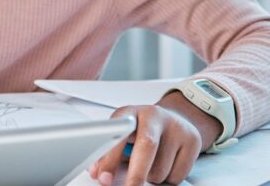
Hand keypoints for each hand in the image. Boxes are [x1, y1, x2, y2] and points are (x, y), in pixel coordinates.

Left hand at [89, 94, 219, 185]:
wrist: (175, 119)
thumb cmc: (142, 130)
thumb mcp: (124, 134)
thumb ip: (110, 152)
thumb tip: (98, 173)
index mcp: (130, 112)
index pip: (118, 130)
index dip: (109, 155)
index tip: (103, 177)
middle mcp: (153, 115)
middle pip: (146, 146)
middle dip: (135, 174)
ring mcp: (175, 127)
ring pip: (161, 168)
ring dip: (151, 178)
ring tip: (150, 166)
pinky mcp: (192, 141)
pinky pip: (177, 175)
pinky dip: (168, 179)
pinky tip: (167, 164)